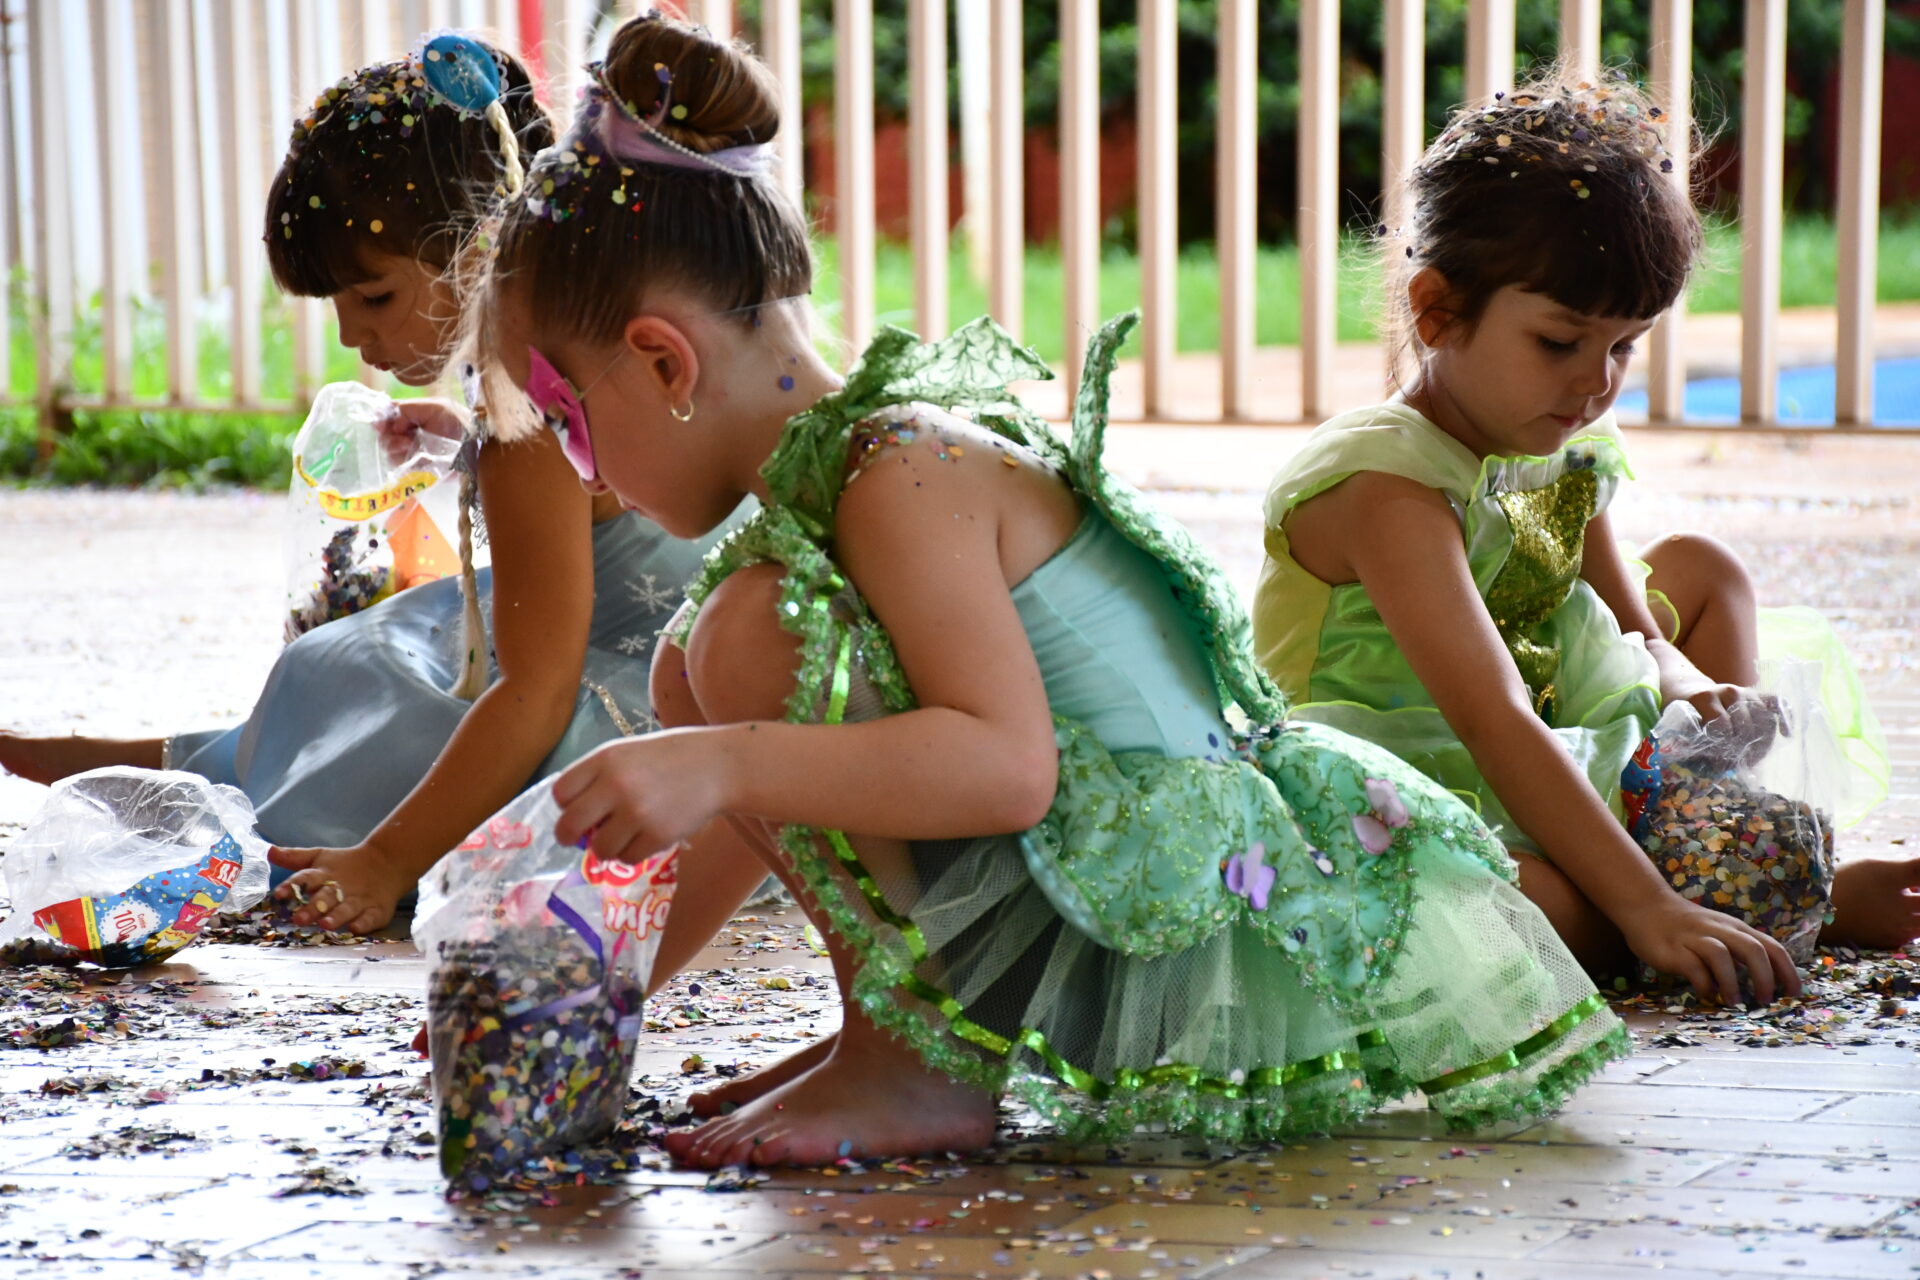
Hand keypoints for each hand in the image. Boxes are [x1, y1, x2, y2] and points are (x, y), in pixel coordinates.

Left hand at [269, 842, 417, 934]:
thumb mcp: (319, 858)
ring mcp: (359, 899)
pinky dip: (364, 923)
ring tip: (325, 924)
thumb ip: (293, 857)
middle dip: (313, 907)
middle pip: (326, 896)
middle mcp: (340, 888)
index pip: (306, 878)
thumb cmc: (345, 865)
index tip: (279, 894)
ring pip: (347, 908)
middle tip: (299, 918)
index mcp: (324, 874)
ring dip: (336, 916)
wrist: (386, 863)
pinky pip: (370, 917)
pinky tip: (355, 928)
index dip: (292, 886)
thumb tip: (268, 851)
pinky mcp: (376, 910)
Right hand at [374, 397, 467, 467]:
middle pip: (383, 436)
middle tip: (405, 436)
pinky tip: (415, 457)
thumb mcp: (433, 407)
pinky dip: (404, 461)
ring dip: (396, 448)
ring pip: (389, 452)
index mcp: (411, 417)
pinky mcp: (418, 469)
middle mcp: (409, 435)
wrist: (477, 447)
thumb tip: (389, 422)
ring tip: (411, 445)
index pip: (384, 417)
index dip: (379, 420)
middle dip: (389, 435)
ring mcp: (412, 453)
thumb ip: (406, 409)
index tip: (380, 424)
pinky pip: (400, 467)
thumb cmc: (458, 423)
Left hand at [551, 730, 730, 865]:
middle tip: (577, 839)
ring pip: (599, 848)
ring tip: (623, 837)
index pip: (561, 793)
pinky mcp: (657, 835)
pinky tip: (646, 838)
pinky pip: (628, 858)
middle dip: (569, 837)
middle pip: (569, 825)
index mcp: (606, 759)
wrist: (720, 766)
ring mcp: (637, 812)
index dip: (565, 806)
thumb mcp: (629, 752)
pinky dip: (633, 853)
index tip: (575, 810)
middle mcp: (616, 785)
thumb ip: (600, 777)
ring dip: (607, 847)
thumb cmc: (672, 757)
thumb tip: (576, 819)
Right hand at [1622, 897, 1802, 1005]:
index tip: (1794, 994)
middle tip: (1765, 1001)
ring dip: (1732, 983)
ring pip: (1722, 956)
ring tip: (1734, 1003)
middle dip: (1765, 978)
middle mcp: (1719, 931)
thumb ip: (1738, 951)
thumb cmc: (1687, 926)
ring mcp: (1695, 939)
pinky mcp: (1674, 950)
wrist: (1646, 907)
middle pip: (1752, 950)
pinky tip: (1706, 994)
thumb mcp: (1719, 932)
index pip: (1771, 947)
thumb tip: (1763, 980)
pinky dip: (1704, 984)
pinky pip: (1693, 968)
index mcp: (1735, 928)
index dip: (1787, 971)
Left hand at [1661, 674, 1780, 769]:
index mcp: (1705, 697)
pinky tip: (1786, 734)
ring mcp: (1745, 691)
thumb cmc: (1685, 712)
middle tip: (1741, 764)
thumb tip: (1707, 768)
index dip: (1722, 747)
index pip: (1722, 725)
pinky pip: (1778, 702)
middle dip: (1745, 749)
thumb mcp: (1680, 725)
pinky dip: (1785, 717)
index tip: (1720, 763)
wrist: (1689, 689)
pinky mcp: (1758, 693)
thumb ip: (1690, 742)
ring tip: (1754, 759)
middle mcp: (1728, 691)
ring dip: (1763, 742)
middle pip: (1746, 724)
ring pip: (1764, 717)